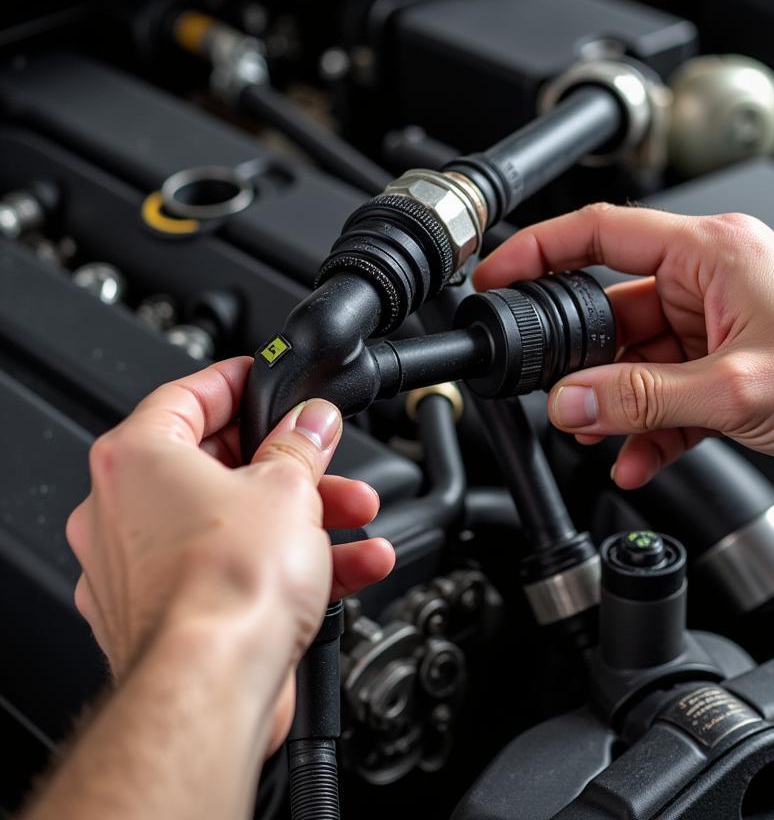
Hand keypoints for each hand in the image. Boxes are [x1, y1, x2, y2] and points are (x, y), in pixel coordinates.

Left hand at [66, 357, 394, 751]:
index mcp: (136, 460)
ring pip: (237, 522)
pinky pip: (238, 572)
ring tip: (358, 515)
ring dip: (308, 516)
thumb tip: (312, 423)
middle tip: (327, 455)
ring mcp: (141, 570)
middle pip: (220, 465)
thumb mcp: (288, 486)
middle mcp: (123, 513)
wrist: (214, 685)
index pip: (185, 395)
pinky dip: (294, 563)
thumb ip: (302, 444)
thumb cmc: (226, 585)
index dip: (237, 382)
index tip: (267, 380)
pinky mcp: (170, 617)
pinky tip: (355, 562)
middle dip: (292, 464)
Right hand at [475, 204, 773, 488]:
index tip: (498, 273)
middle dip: (583, 359)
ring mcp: (719, 325)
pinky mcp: (730, 365)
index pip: (601, 233)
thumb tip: (572, 401)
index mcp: (708, 253)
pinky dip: (652, 424)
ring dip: (618, 401)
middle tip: (552, 393)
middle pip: (615, 309)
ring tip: (597, 435)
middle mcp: (709, 281)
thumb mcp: (734, 389)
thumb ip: (643, 399)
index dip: (540, 249)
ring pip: (640, 359)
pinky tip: (640, 457)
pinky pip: (669, 391)